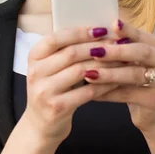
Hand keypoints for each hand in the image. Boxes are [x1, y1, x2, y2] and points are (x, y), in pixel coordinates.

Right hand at [22, 26, 119, 145]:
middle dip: (97, 47)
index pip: (55, 38)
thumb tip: (97, 31)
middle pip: (71, 53)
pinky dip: (105, 84)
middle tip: (117, 43)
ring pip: (81, 71)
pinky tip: (117, 79)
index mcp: (33, 57)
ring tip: (121, 59)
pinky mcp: (57, 108)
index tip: (100, 29)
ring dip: (104, 64)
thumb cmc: (51, 89)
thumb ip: (65, 51)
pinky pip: (87, 91)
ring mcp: (45, 91)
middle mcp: (35, 73)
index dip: (79, 32)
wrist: (40, 124)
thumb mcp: (49, 68)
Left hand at [84, 19, 154, 132]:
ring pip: (134, 74)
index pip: (140, 34)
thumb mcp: (128, 60)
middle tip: (95, 51)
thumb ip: (117, 46)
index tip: (111, 24)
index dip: (127, 30)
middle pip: (141, 52)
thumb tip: (91, 33)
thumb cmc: (133, 78)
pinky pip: (129, 95)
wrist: (151, 110)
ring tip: (89, 74)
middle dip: (117, 51)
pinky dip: (109, 93)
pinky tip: (92, 93)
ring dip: (110, 74)